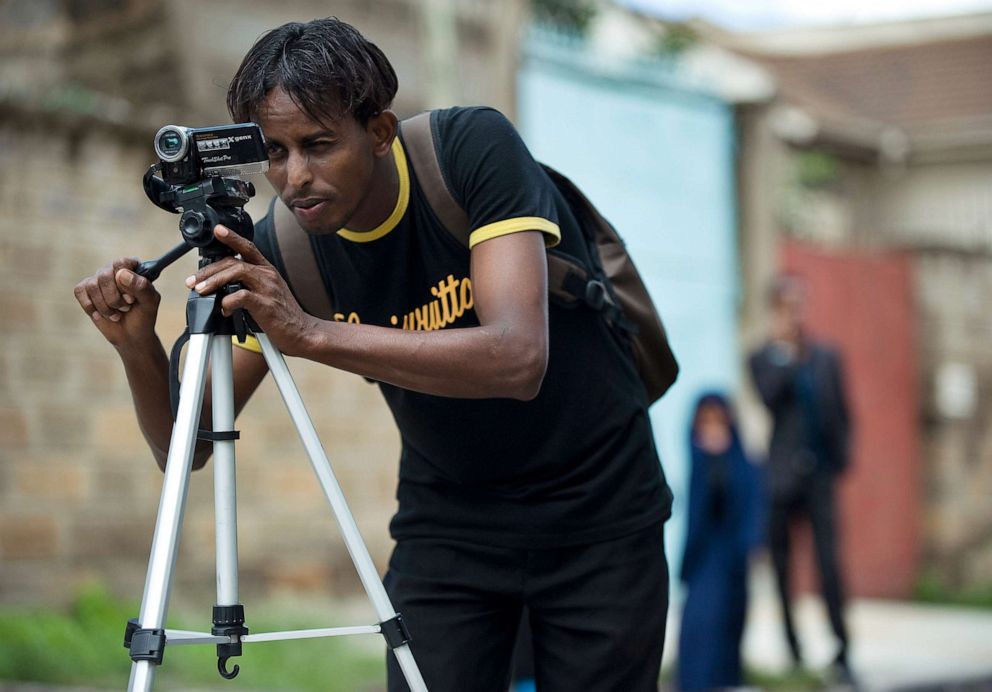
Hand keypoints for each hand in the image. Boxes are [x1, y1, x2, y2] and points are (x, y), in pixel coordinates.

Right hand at [74, 257, 160, 349]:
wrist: (131, 334)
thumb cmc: (143, 315)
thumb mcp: (150, 303)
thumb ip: (142, 286)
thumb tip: (121, 274)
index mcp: (132, 268)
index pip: (122, 263)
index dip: (125, 283)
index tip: (132, 298)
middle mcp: (113, 269)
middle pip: (104, 275)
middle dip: (114, 298)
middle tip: (126, 308)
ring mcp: (98, 279)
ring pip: (92, 285)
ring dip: (105, 306)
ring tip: (116, 314)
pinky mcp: (84, 290)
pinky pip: (80, 292)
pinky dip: (91, 307)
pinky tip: (101, 315)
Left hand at [185, 226, 319, 354]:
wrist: (303, 333)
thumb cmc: (283, 316)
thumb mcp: (268, 293)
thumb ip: (248, 285)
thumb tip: (221, 287)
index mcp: (268, 271)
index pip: (249, 247)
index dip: (232, 237)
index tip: (218, 230)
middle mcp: (268, 275)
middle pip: (234, 261)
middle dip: (209, 270)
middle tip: (193, 280)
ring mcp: (268, 289)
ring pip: (236, 273)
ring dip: (213, 281)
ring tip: (200, 290)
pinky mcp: (265, 305)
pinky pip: (240, 296)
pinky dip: (227, 302)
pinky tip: (223, 310)